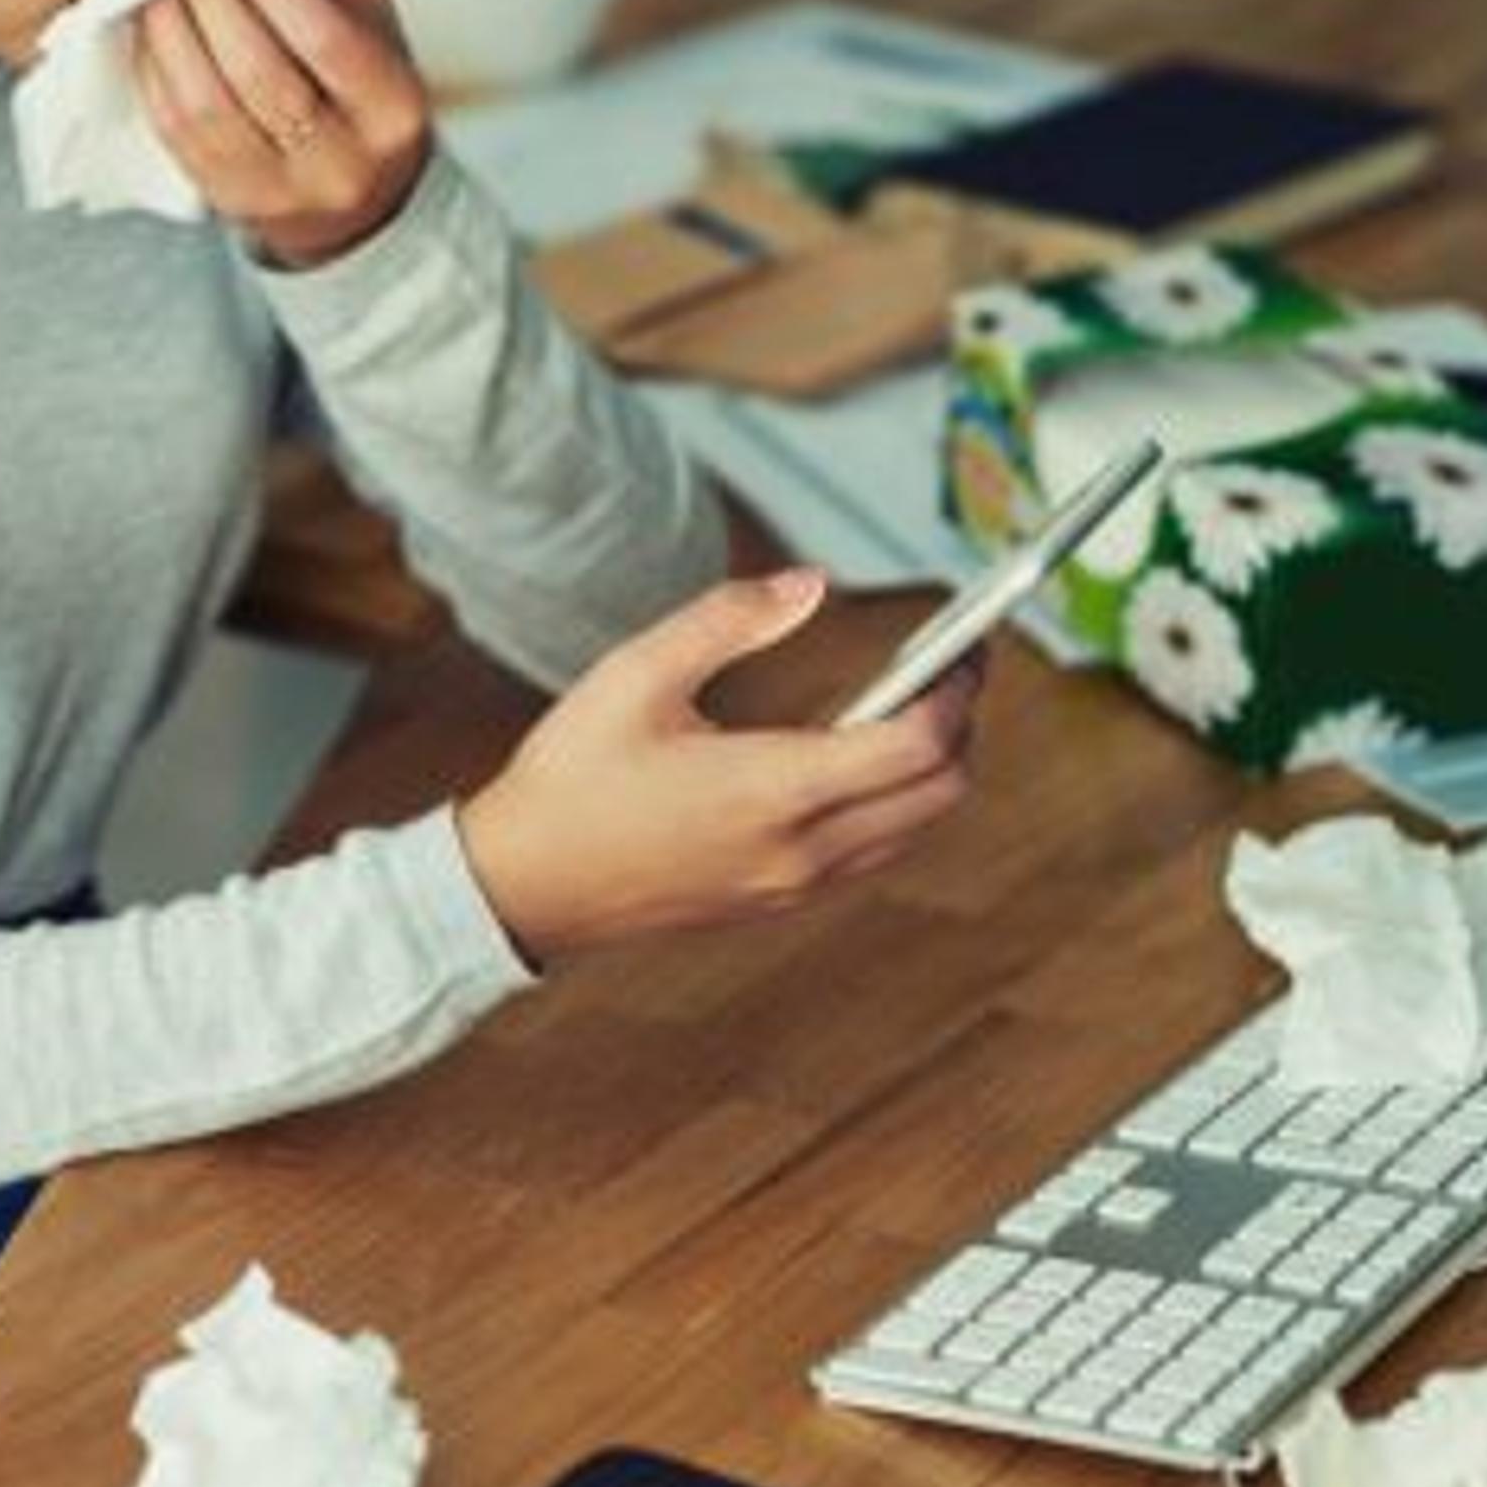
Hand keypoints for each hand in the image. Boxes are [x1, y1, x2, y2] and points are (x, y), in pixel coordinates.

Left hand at [132, 0, 432, 268]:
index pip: (323, 35)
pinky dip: (153, 69)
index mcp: (391, 108)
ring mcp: (280, 190)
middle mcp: (339, 160)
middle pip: (257, 70)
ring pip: (206, 104)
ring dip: (170, 31)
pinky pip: (174, 130)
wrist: (360, 205)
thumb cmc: (363, 100)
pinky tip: (151, 30)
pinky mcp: (227, 201)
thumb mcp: (375, 30)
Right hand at [455, 569, 987, 964]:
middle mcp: (799, 850)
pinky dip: (893, 804)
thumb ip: (729, 619)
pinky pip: (872, 853)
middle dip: (960, 727)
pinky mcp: (776, 902)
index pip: (918, 746)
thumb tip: (811, 584)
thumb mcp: (636, 675)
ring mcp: (792, 886)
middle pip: (939, 794)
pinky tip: (856, 754)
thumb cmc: (571, 777)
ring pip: (913, 829)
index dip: (957, 691)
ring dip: (931, 769)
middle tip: (949, 668)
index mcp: (773, 791)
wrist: (523, 886)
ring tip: (908, 703)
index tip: (963, 646)